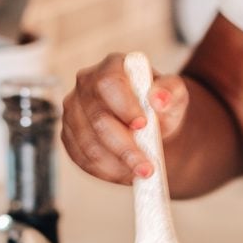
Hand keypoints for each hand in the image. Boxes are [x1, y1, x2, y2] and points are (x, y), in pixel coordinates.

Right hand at [61, 53, 188, 183]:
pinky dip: (106, 171)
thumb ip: (171, 92)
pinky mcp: (69, 136)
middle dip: (125, 148)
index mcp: (111, 67)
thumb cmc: (158, 105)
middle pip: (98, 120)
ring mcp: (73, 112)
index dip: (124, 106)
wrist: (147, 124)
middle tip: (147, 168)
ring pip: (89, 145)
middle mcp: (86, 86)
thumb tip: (159, 99)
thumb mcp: (174, 95)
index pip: (109, 84)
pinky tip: (126, 174)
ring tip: (141, 174)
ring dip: (117, 165)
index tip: (143, 125)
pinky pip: (82, 159)